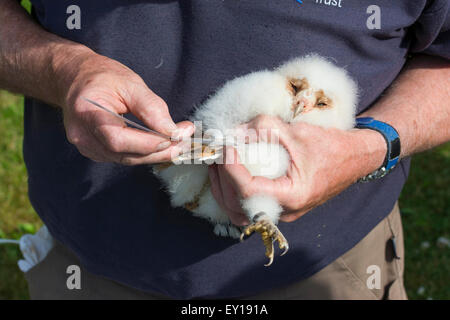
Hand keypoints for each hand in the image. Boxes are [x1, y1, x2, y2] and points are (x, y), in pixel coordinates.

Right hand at [59, 53, 193, 163]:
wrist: (74, 79)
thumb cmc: (102, 77)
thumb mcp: (130, 83)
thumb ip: (152, 108)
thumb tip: (175, 132)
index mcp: (87, 113)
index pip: (118, 139)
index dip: (149, 143)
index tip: (177, 136)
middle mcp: (83, 136)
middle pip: (125, 155)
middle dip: (160, 151)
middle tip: (186, 141)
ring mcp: (87, 147)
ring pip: (128, 160)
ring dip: (156, 154)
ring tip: (179, 142)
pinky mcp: (95, 152)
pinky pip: (124, 157)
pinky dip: (145, 153)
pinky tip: (161, 144)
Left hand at [208, 115, 385, 224]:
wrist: (354, 158)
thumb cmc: (331, 146)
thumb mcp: (298, 132)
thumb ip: (264, 128)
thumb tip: (233, 130)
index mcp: (293, 196)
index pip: (249, 191)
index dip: (231, 169)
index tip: (226, 147)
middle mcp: (286, 210)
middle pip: (238, 208)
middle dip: (221, 182)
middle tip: (215, 156)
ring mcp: (282, 211)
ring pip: (240, 213)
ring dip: (223, 190)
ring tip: (218, 165)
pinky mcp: (279, 206)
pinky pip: (248, 207)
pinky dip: (233, 193)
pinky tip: (229, 173)